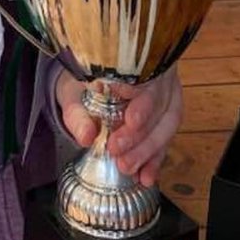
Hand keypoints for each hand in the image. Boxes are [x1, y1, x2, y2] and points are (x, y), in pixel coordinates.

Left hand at [56, 68, 183, 186]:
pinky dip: (155, 160)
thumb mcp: (71, 94)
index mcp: (135, 62)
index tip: (130, 122)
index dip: (142, 104)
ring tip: (131, 170)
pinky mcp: (165, 118)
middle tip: (120, 154)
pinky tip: (146, 177)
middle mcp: (157, 77)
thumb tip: (86, 137)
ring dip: (150, 151)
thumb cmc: (81, 85)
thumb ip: (77, 114)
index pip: (148, 81)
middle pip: (161, 107)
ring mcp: (165, 97)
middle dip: (141, 136)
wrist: (86, 86)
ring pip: (167, 125)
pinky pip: (165, 139)